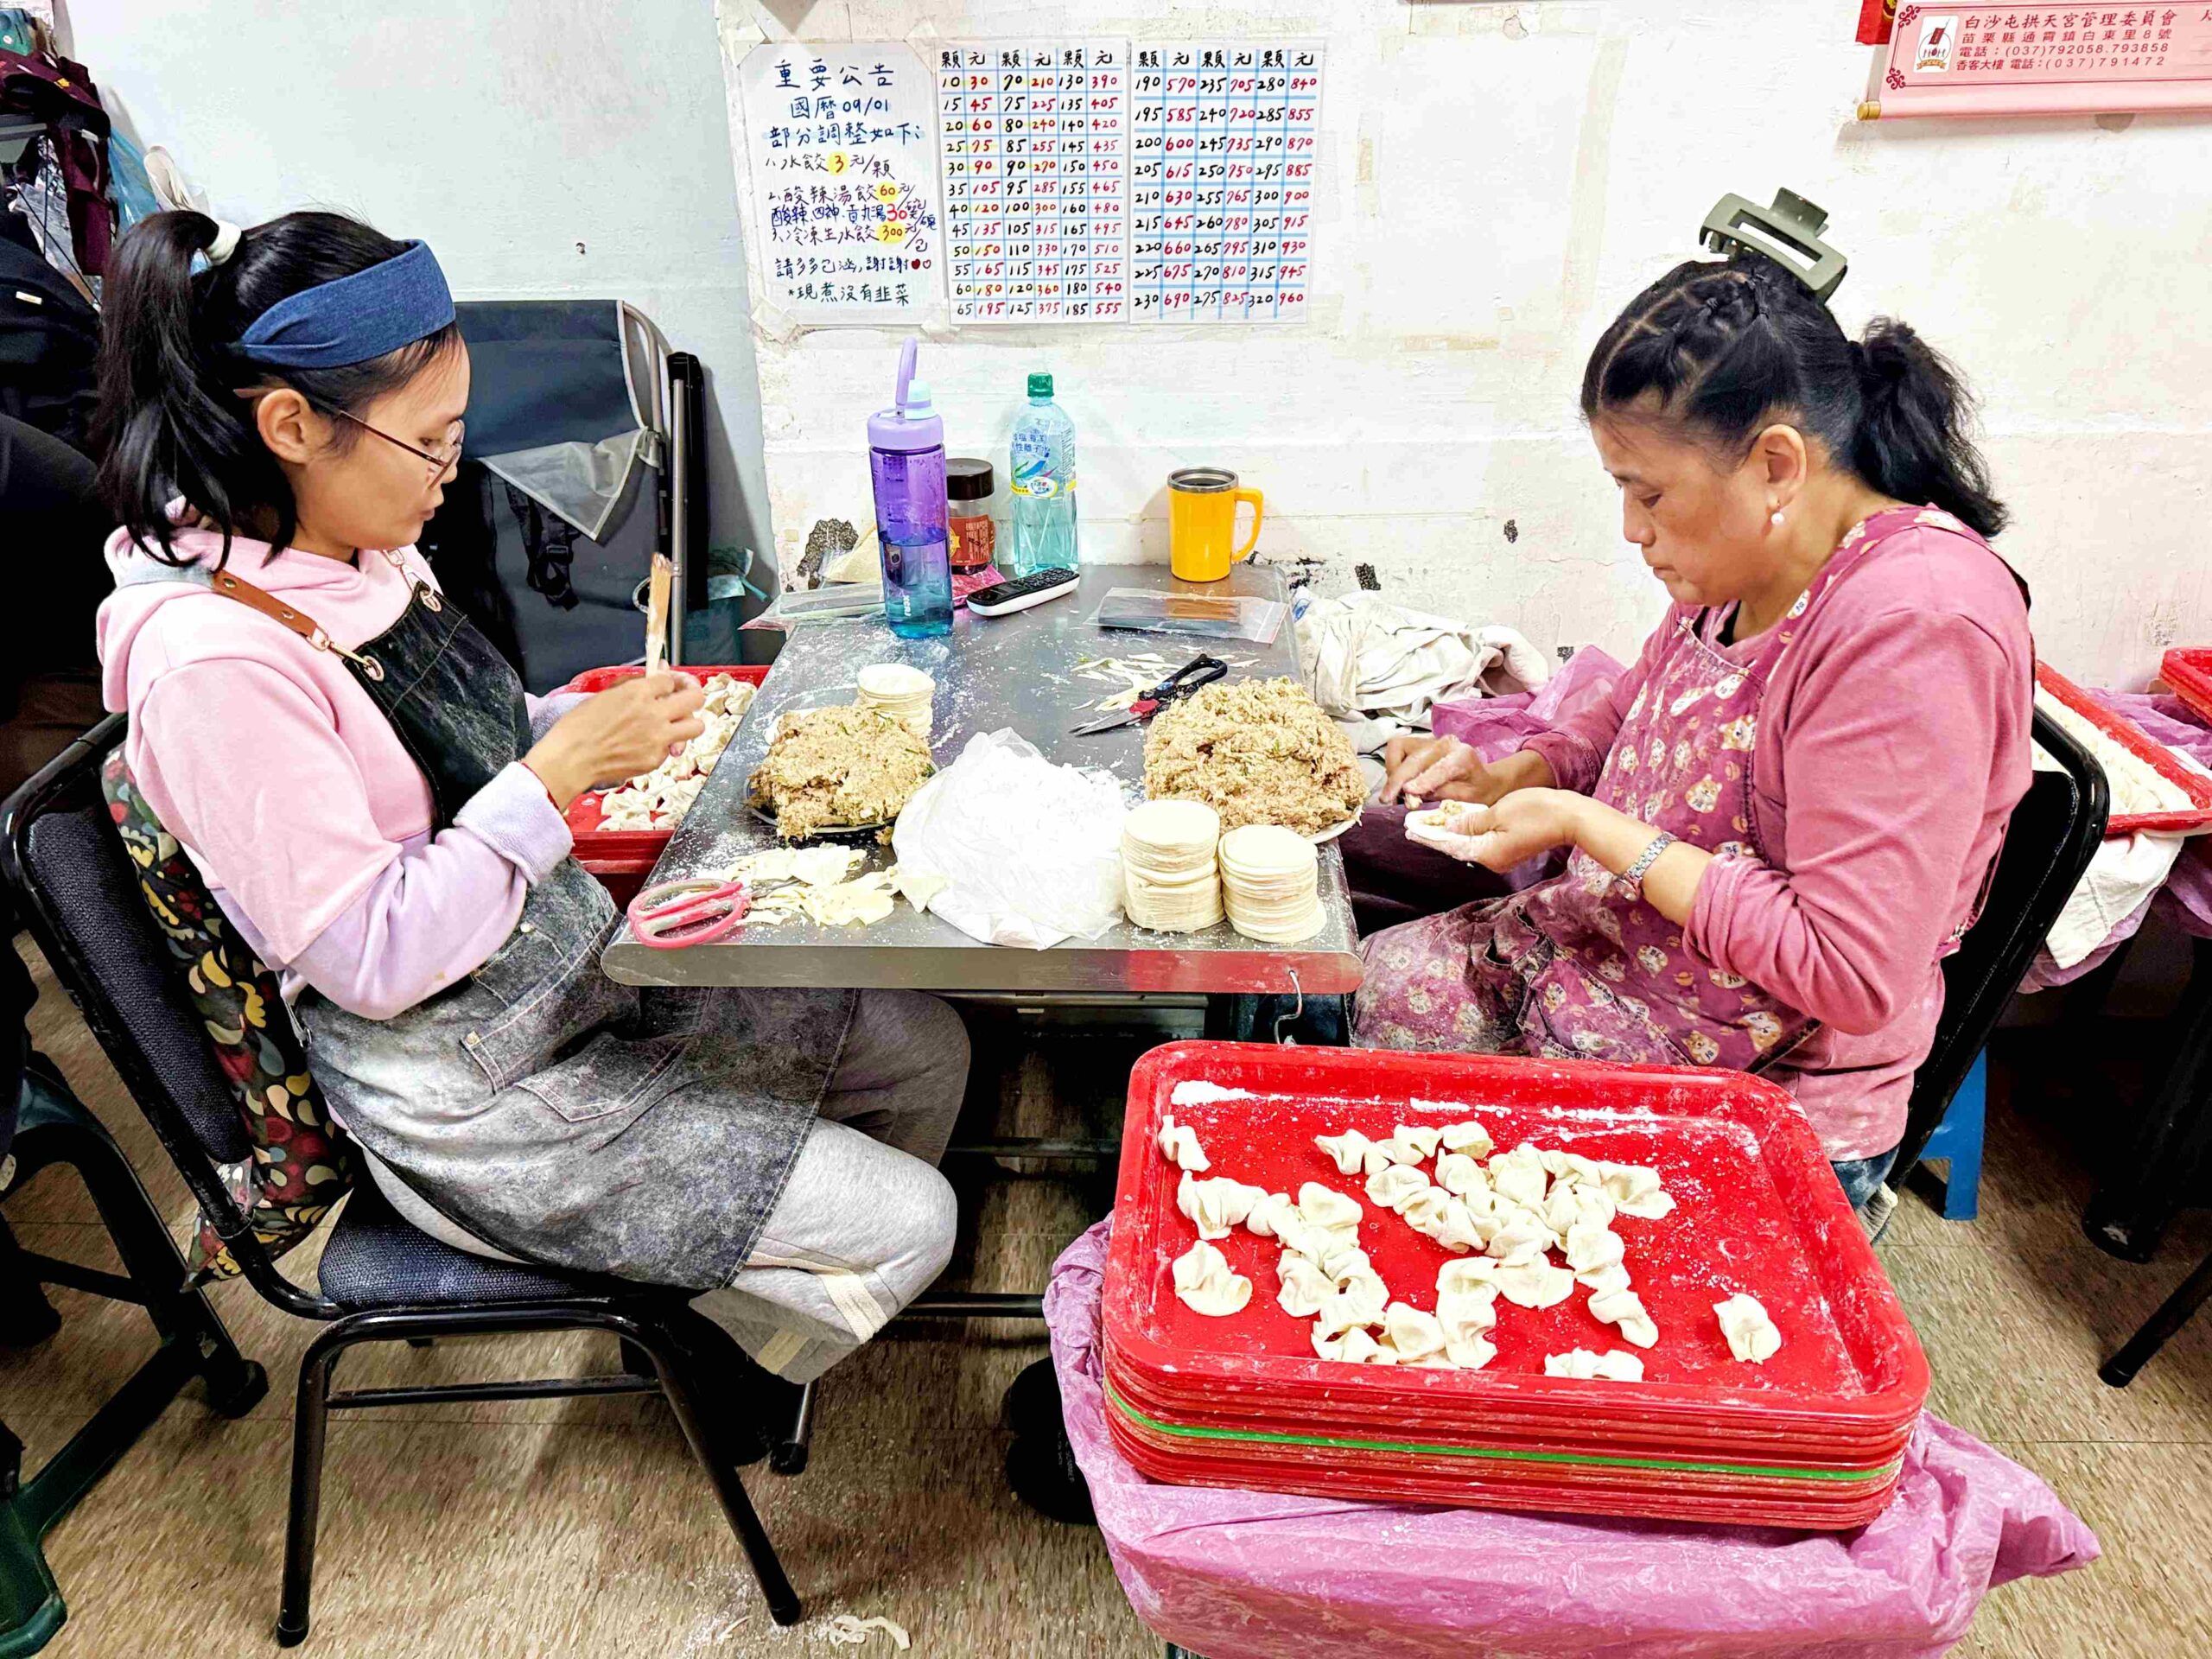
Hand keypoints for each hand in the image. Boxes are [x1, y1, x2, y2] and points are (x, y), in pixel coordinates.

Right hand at [524, 672, 704, 807]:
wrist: (572, 758)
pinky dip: (664, 744)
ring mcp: (658, 738)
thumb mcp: (606, 694)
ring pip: (696, 726)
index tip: (668, 684)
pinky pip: (672, 747)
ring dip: (688, 722)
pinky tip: (648, 743)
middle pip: (695, 698)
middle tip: (686, 697)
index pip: (671, 680)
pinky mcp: (656, 759)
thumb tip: (658, 670)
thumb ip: (635, 683)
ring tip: (675, 723)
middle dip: (692, 694)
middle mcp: (654, 713)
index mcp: (639, 692)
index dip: (671, 681)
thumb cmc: (580, 726)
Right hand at [1380, 734, 1498, 805]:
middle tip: (1386, 798)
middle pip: (1414, 758)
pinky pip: (1397, 750)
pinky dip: (1393, 768)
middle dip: (1397, 778)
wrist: (1482, 779)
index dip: (1423, 780)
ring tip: (1395, 792)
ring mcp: (1430, 741)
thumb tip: (1412, 793)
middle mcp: (1445, 744)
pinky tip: (1399, 785)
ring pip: (1398, 747)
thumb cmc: (1476, 790)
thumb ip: (1441, 793)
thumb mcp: (1466, 797)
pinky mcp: (1419, 744)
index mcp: (1463, 756)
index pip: (1440, 768)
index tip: (1408, 792)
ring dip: (1392, 771)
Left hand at [1404, 790, 1585, 870]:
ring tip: (1428, 824)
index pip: (1449, 845)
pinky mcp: (1509, 849)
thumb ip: (1471, 823)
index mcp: (1487, 853)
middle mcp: (1492, 860)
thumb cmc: (1537, 811)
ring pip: (1468, 844)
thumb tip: (1449, 830)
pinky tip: (1454, 824)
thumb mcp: (1497, 813)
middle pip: (1457, 847)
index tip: (1410, 830)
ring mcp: (1502, 857)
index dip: (1429, 836)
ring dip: (1449, 834)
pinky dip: (1467, 833)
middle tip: (1414, 825)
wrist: (1569, 817)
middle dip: (1436, 835)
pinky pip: (1481, 842)